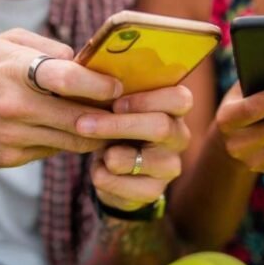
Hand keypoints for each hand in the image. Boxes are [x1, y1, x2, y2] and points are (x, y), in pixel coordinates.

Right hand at [0, 30, 125, 167]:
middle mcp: (16, 105)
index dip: (102, 85)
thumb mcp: (9, 42)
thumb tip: (88, 63)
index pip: (72, 79)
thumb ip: (51, 50)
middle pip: (81, 119)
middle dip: (109, 117)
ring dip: (94, 135)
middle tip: (125, 112)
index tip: (117, 86)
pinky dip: (65, 144)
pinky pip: (50, 152)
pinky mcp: (5, 157)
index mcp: (19, 70)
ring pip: (71, 141)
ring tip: (109, 126)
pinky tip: (71, 134)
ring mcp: (11, 135)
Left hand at [89, 86, 192, 211]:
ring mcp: (170, 165)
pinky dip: (103, 177)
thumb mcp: (118, 106)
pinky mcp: (154, 191)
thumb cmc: (117, 126)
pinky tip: (100, 169)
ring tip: (96, 150)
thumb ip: (114, 92)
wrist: (116, 170)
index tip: (115, 102)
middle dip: (117, 125)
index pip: (180, 98)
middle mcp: (179, 136)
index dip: (147, 100)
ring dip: (108, 154)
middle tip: (83, 124)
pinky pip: (123, 185)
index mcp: (174, 109)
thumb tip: (88, 73)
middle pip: (160, 126)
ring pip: (138, 159)